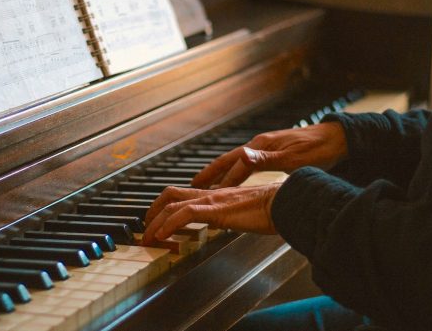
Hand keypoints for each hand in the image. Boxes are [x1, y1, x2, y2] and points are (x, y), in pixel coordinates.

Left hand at [142, 184, 280, 245]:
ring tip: (148, 237)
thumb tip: (225, 224)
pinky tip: (163, 235)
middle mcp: (210, 194)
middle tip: (145, 227)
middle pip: (170, 194)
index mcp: (217, 194)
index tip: (157, 219)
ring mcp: (212, 200)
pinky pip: (184, 214)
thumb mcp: (245, 213)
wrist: (286, 202)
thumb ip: (231, 216)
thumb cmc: (273, 208)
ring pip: (171, 204)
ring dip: (155, 221)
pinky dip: (169, 225)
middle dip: (152, 210)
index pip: (183, 194)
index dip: (165, 205)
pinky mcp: (216, 209)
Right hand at [191, 122, 347, 188]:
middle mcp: (260, 145)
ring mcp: (266, 148)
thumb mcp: (293, 157)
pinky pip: (246, 164)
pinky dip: (235, 173)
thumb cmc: (319, 149)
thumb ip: (266, 159)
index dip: (219, 180)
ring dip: (221, 173)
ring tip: (208, 185)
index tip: (203, 192)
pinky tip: (234, 180)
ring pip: (236, 162)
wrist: (338, 139)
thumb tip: (242, 157)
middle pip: (229, 160)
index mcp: (262, 146)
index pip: (234, 165)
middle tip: (193, 185)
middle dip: (210, 173)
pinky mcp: (273, 152)